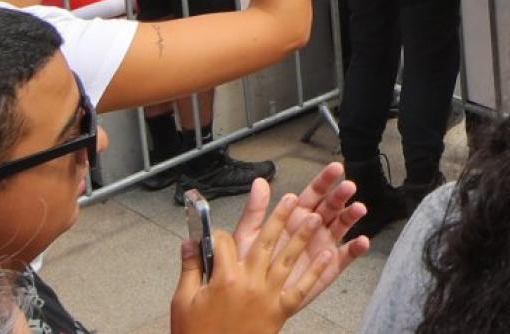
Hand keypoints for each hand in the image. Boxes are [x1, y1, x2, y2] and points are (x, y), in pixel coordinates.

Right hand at [170, 209, 341, 333]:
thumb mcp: (182, 301)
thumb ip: (189, 268)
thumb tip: (188, 242)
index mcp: (224, 277)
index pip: (225, 243)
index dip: (218, 235)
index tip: (214, 236)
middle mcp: (249, 282)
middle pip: (266, 242)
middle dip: (279, 217)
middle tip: (292, 198)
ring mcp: (267, 296)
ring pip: (287, 260)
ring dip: (302, 237)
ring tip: (315, 218)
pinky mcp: (280, 311)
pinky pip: (301, 288)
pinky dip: (315, 272)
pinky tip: (328, 256)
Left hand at [229, 163, 368, 295]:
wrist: (251, 299)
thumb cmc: (249, 264)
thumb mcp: (249, 236)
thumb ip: (256, 210)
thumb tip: (260, 181)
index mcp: (295, 216)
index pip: (313, 193)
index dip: (324, 181)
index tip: (336, 168)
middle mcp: (313, 227)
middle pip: (331, 207)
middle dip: (340, 195)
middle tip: (349, 186)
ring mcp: (323, 246)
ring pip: (341, 227)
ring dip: (350, 217)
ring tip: (359, 209)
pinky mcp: (329, 268)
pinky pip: (344, 257)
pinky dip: (355, 250)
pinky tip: (362, 242)